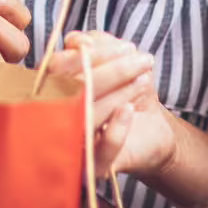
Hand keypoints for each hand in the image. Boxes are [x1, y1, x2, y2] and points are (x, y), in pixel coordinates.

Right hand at [44, 31, 177, 181]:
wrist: (153, 131)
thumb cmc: (128, 92)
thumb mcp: (118, 61)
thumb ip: (97, 45)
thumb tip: (76, 41)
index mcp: (53, 88)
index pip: (58, 68)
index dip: (88, 54)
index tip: (124, 47)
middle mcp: (54, 116)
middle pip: (71, 91)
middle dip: (110, 71)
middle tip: (141, 61)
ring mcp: (71, 144)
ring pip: (86, 117)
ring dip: (117, 94)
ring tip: (143, 80)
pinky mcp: (92, 166)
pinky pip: (99, 151)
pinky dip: (116, 129)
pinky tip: (129, 111)